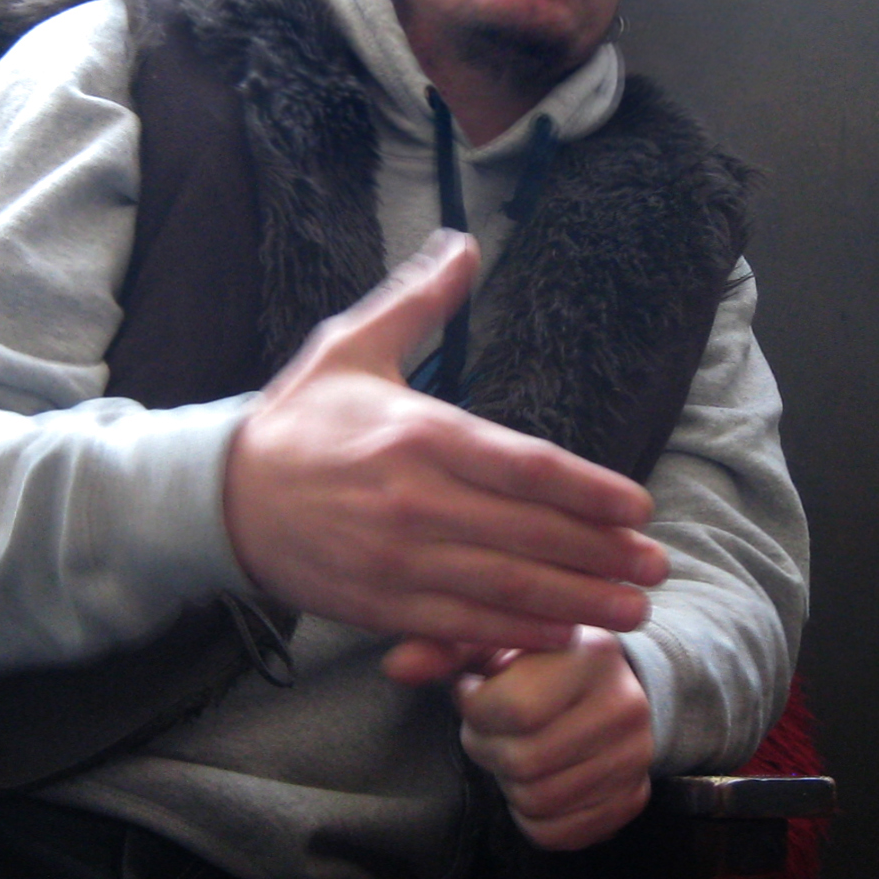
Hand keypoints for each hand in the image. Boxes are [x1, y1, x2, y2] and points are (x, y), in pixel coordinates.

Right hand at [223, 232, 666, 651]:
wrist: (221, 497)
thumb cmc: (296, 420)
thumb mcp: (352, 346)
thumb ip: (418, 300)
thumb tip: (465, 243)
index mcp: (418, 435)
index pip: (525, 466)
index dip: (589, 492)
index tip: (639, 505)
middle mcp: (413, 502)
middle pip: (531, 534)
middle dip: (603, 553)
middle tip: (658, 564)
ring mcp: (398, 560)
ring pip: (507, 587)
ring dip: (579, 601)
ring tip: (634, 608)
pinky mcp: (381, 606)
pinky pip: (464, 626)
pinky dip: (519, 634)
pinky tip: (566, 635)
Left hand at [452, 629, 655, 850]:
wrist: (603, 685)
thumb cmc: (533, 661)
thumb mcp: (492, 641)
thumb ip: (442, 649)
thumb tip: (398, 666)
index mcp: (590, 653)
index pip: (515, 711)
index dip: (477, 712)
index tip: (478, 696)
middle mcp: (626, 705)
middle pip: (524, 762)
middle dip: (489, 750)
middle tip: (493, 730)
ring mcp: (636, 756)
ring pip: (539, 801)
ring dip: (508, 784)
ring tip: (515, 750)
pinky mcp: (634, 798)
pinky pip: (559, 834)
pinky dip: (530, 817)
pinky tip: (533, 781)